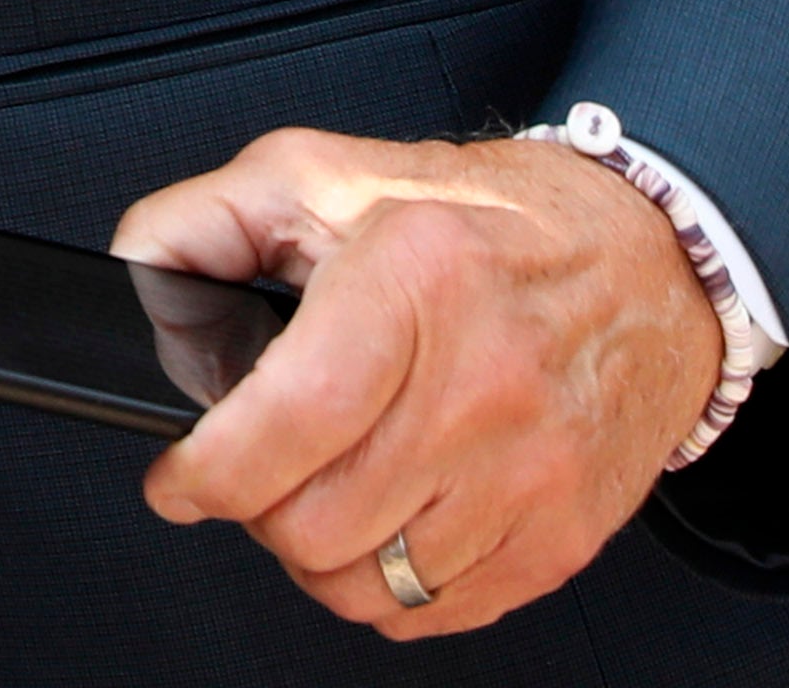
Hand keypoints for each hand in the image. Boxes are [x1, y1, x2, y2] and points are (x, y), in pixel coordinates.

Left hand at [110, 128, 716, 641]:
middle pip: (312, 524)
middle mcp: (484, 386)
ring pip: (362, 585)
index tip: (178, 475)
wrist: (650, 264)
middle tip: (256, 467)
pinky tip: (384, 514)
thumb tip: (138, 287)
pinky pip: (428, 614)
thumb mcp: (320, 173)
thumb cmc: (484, 219)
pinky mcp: (560, 538)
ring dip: (315, 549)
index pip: (289, 420)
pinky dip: (384, 582)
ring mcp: (530, 475)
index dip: (207, 470)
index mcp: (418, 280)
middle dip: (253, 506)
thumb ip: (202, 224)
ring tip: (322, 484)